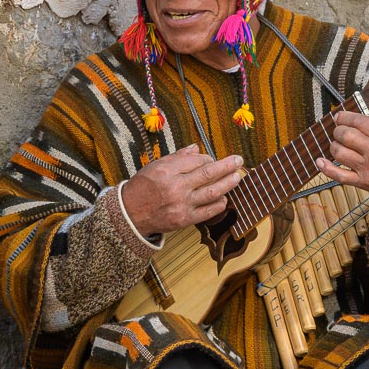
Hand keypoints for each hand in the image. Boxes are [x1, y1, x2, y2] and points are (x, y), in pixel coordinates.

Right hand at [121, 144, 243, 236]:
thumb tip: (196, 148)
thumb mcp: (155, 166)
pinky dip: (219, 204)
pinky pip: (207, 212)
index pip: (196, 160)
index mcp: (167, 170)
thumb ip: (177, 157)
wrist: (130, 214)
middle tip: (238, 161)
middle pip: (208, 174)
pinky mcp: (184, 219)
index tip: (212, 159)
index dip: (208, 158)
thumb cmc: (143, 187)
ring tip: (237, 177)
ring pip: (211, 192)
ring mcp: (181, 204)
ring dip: (228, 184)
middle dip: (226, 166)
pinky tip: (224, 198)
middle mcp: (175, 186)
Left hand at [315, 111, 368, 201]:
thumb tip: (350, 117)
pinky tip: (320, 161)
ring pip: (339, 153)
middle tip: (340, 131)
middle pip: (345, 135)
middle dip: (338, 131)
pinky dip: (326, 168)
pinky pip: (339, 175)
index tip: (339, 117)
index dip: (344, 117)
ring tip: (339, 144)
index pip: (357, 121)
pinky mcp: (364, 182)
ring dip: (334, 146)